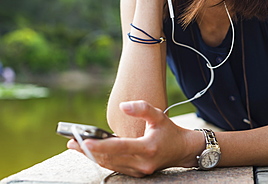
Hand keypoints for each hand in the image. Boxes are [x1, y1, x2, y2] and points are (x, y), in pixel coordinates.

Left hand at [68, 100, 196, 177]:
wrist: (182, 150)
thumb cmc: (169, 131)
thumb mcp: (158, 115)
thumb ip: (142, 109)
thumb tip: (123, 106)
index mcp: (148, 148)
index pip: (119, 147)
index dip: (101, 144)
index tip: (84, 141)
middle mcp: (142, 162)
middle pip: (110, 158)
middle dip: (89, 150)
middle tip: (72, 142)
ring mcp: (139, 170)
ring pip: (110, 164)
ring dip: (92, 155)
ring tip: (76, 146)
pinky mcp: (137, 173)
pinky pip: (115, 167)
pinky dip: (102, 159)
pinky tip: (92, 152)